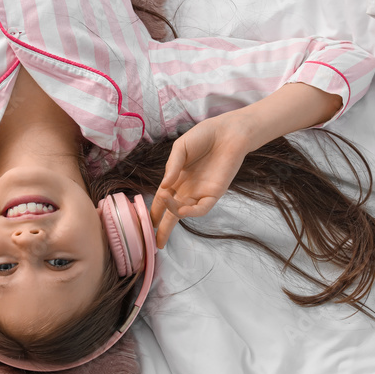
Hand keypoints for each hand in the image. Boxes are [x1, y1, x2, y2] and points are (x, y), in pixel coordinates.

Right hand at [150, 114, 252, 248]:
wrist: (228, 131)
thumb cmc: (204, 136)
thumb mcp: (181, 148)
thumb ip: (172, 166)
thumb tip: (163, 187)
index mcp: (176, 178)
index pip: (162, 199)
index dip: (154, 211)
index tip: (145, 223)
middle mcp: (187, 188)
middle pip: (172, 213)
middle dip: (163, 228)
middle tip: (154, 242)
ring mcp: (200, 192)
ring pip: (184, 211)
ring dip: (173, 213)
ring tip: (165, 206)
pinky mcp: (215, 192)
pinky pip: (202, 208)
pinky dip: (191, 213)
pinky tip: (181, 211)